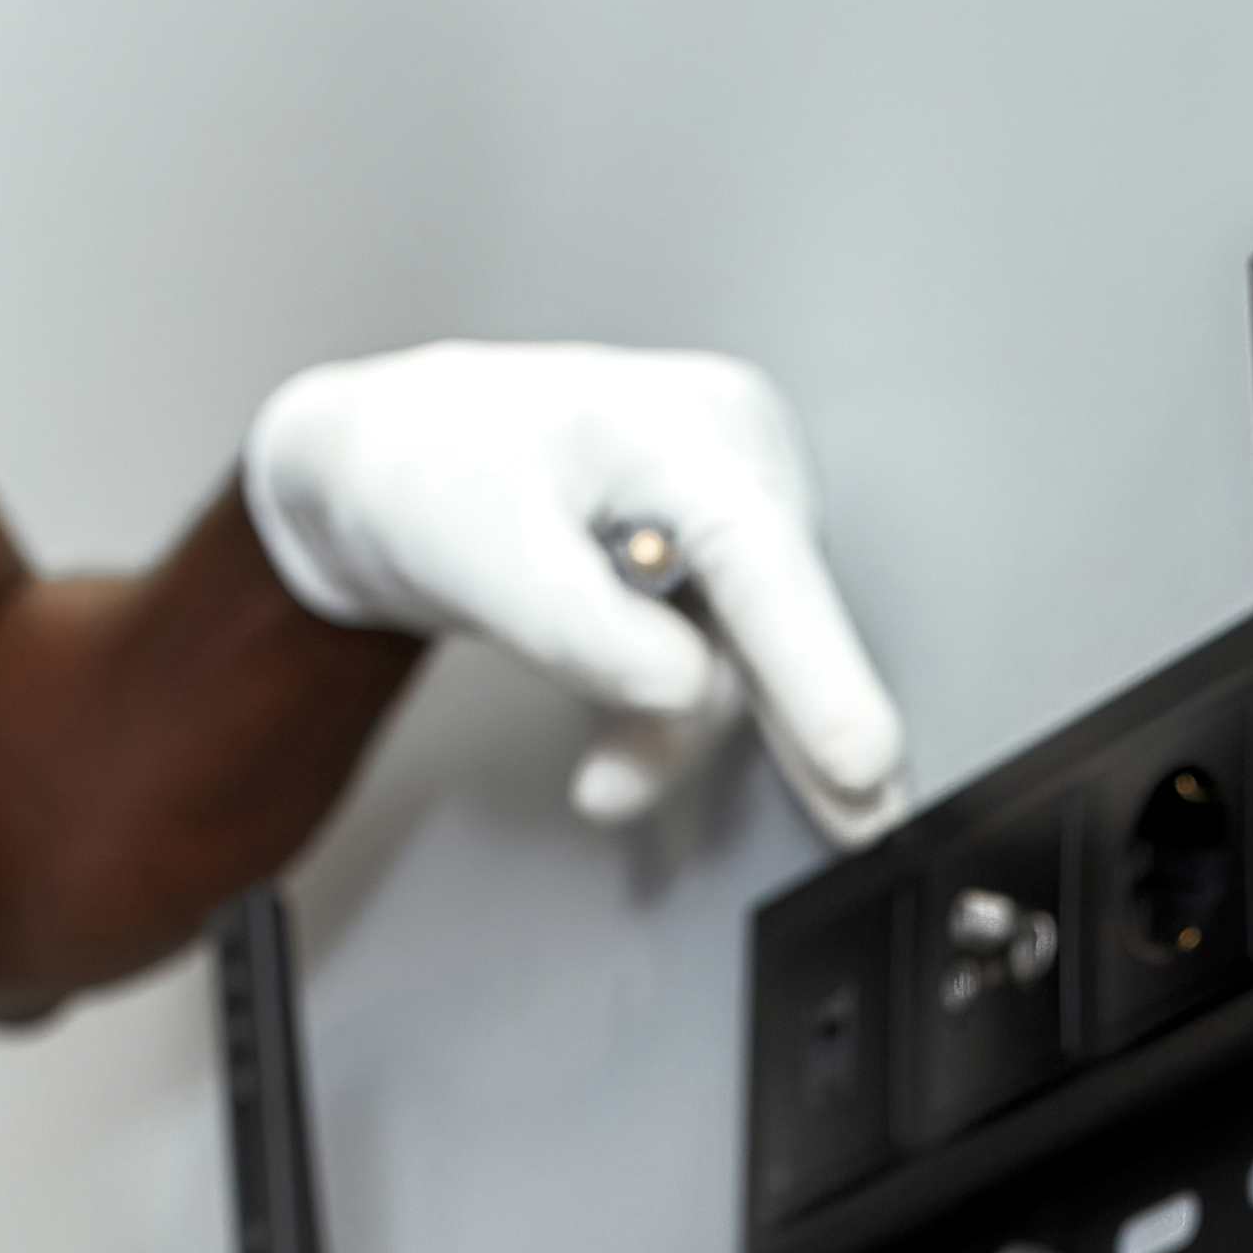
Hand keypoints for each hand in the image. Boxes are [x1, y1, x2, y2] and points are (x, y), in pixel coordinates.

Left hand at [239, 344, 914, 843]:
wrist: (393, 466)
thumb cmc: (429, 473)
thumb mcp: (488, 558)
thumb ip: (589, 633)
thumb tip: (686, 694)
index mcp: (690, 431)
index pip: (770, 568)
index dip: (819, 672)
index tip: (859, 758)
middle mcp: (738, 460)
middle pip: (773, 631)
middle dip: (713, 728)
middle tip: (785, 821)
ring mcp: (735, 511)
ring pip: (744, 663)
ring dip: (674, 736)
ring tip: (603, 780)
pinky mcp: (717, 560)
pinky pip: (721, 662)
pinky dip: (669, 720)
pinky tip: (620, 758)